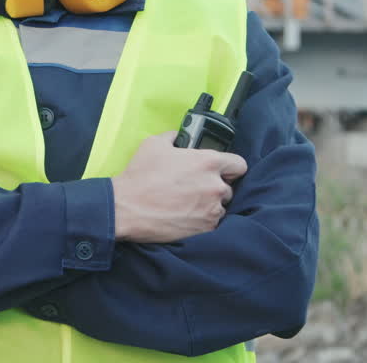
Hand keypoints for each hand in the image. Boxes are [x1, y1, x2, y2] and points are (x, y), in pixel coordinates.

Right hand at [111, 131, 246, 243]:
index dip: (230, 167)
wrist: (127, 209)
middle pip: (228, 187)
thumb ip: (173, 137)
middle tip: (194, 187)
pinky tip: (184, 216)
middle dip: (214, 187)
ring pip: (220, 207)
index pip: (239, 165)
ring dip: (208, 205)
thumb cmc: (140, 177)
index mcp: (208, 162)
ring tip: (187, 204)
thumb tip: (177, 137)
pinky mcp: (205, 228)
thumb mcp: (153, 144)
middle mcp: (215, 186)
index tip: (221, 170)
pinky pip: (212, 223)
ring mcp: (212, 210)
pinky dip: (201, 220)